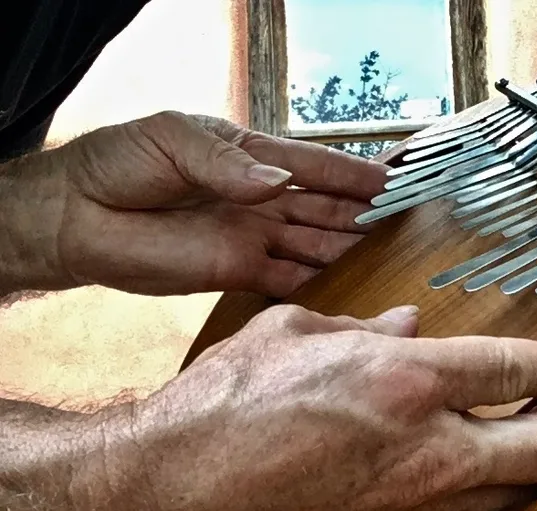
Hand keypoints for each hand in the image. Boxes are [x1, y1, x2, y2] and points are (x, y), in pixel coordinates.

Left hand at [16, 111, 389, 296]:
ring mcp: (252, 238)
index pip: (313, 167)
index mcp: (250, 158)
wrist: (77, 218)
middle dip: (361, 214)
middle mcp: (260, 200)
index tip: (391, 182)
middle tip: (402, 222)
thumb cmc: (118, 164)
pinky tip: (347, 286)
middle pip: (324, 208)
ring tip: (386, 255)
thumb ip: (224, 164)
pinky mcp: (237, 272)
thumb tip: (275, 183)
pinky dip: (317, 283)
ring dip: (347, 249)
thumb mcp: (171, 142)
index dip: (352, 175)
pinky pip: (288, 279)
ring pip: (314, 244)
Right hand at [88, 305, 536, 510]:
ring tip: (523, 435)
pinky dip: (479, 489)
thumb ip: (364, 328)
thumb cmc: (221, 409)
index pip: (521, 371)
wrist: (174, 494)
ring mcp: (412, 501)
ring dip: (530, 463)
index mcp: (406, 381)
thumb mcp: (294, 333)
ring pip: (510, 492)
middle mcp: (425, 448)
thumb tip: (405, 326)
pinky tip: (461, 468)